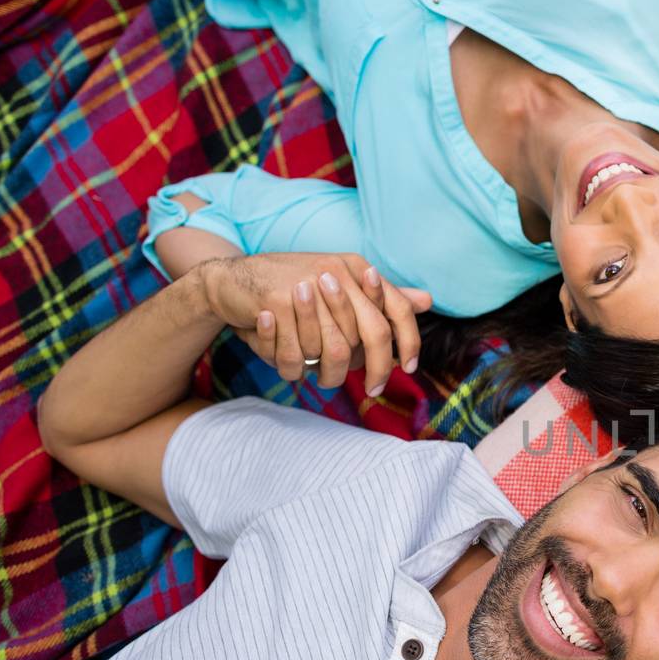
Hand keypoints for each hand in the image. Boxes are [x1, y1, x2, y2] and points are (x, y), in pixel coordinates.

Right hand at [200, 254, 430, 394]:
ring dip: (324, 373)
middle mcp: (335, 273)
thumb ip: (382, 297)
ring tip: (314, 371)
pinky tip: (285, 360)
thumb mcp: (340, 287)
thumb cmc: (292, 288)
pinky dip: (290, 368)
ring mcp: (304, 287)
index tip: (408, 369)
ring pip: (333, 353)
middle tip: (373, 390)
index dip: (409, 341)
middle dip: (374, 370)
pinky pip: (294, 357)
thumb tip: (428, 300)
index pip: (396, 308)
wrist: (230, 280)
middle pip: (371, 337)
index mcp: (355, 269)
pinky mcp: (274, 302)